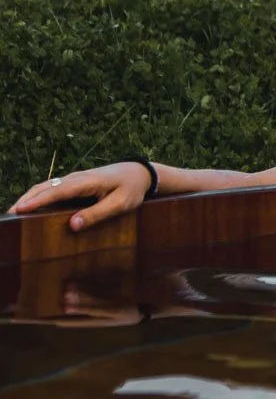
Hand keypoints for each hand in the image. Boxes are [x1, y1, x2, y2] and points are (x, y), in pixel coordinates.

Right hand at [7, 162, 152, 231]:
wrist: (139, 172)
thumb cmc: (131, 189)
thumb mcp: (120, 204)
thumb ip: (97, 214)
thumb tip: (73, 225)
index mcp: (86, 182)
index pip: (56, 192)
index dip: (36, 202)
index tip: (19, 210)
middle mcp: (76, 178)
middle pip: (44, 187)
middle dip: (25, 200)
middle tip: (9, 216)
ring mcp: (74, 179)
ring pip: (46, 187)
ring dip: (29, 198)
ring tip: (14, 213)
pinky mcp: (75, 183)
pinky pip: (52, 189)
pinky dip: (38, 196)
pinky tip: (31, 208)